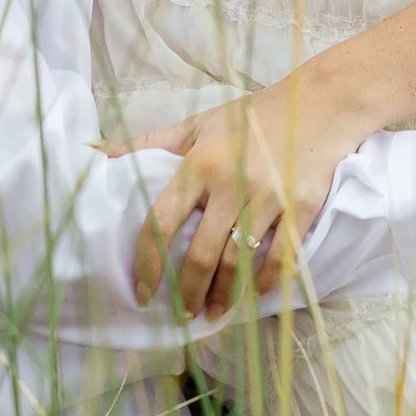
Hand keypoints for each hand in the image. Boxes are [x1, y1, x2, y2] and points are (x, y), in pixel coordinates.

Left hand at [128, 64, 384, 319]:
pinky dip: (265, 283)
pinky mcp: (301, 207)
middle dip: (188, 292)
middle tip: (184, 312)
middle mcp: (232, 182)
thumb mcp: (199, 125)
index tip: (143, 293)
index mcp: (200, 162)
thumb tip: (95, 152)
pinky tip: (253, 294)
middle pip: (201, 254)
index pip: (161, 221)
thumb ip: (149, 144)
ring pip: (238, 263)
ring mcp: (270, 197)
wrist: (320, 102)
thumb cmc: (252, 116)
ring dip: (223, 295)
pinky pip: (281, 259)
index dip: (148, 263)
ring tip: (214, 312)